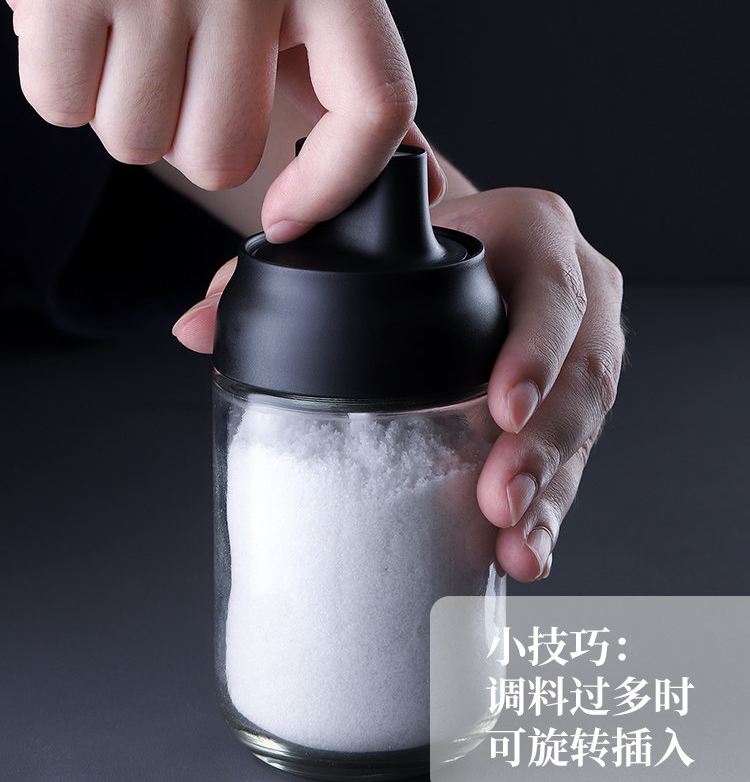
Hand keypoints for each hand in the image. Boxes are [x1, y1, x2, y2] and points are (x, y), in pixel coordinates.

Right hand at [0, 0, 443, 234]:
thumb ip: (345, 73)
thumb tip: (416, 177)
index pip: (378, 102)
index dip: (337, 186)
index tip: (288, 216)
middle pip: (225, 158)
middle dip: (182, 134)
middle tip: (165, 53)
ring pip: (141, 143)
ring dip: (117, 107)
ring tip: (117, 24)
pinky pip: (64, 107)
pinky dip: (59, 81)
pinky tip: (71, 15)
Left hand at [173, 184, 624, 582]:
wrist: (460, 251)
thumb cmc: (411, 245)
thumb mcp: (361, 241)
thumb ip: (272, 272)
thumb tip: (194, 328)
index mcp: (532, 230)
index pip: (549, 287)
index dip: (535, 350)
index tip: (499, 408)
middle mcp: (577, 290)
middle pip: (581, 371)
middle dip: (542, 444)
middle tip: (497, 500)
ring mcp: (584, 350)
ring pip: (586, 424)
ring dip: (552, 489)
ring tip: (512, 541)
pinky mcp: (577, 402)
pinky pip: (578, 457)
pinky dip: (553, 508)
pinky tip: (524, 551)